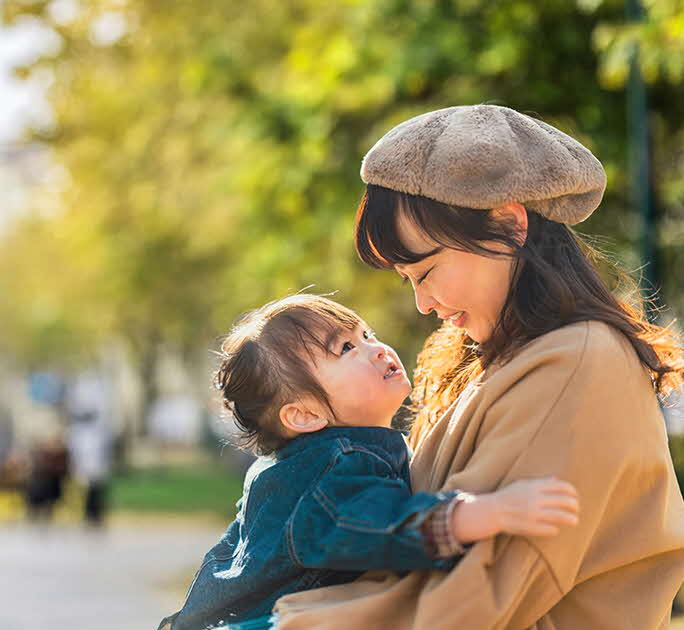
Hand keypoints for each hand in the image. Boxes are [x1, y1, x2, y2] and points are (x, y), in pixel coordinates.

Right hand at [451, 477, 578, 543]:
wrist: (493, 511)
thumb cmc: (508, 496)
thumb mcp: (522, 484)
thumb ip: (541, 482)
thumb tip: (556, 479)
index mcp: (535, 486)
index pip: (562, 487)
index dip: (572, 491)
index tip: (575, 496)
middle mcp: (536, 499)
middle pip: (565, 501)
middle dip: (575, 506)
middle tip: (576, 509)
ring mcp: (534, 514)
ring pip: (562, 516)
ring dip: (571, 519)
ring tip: (574, 520)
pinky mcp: (532, 527)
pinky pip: (551, 529)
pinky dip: (555, 529)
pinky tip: (556, 528)